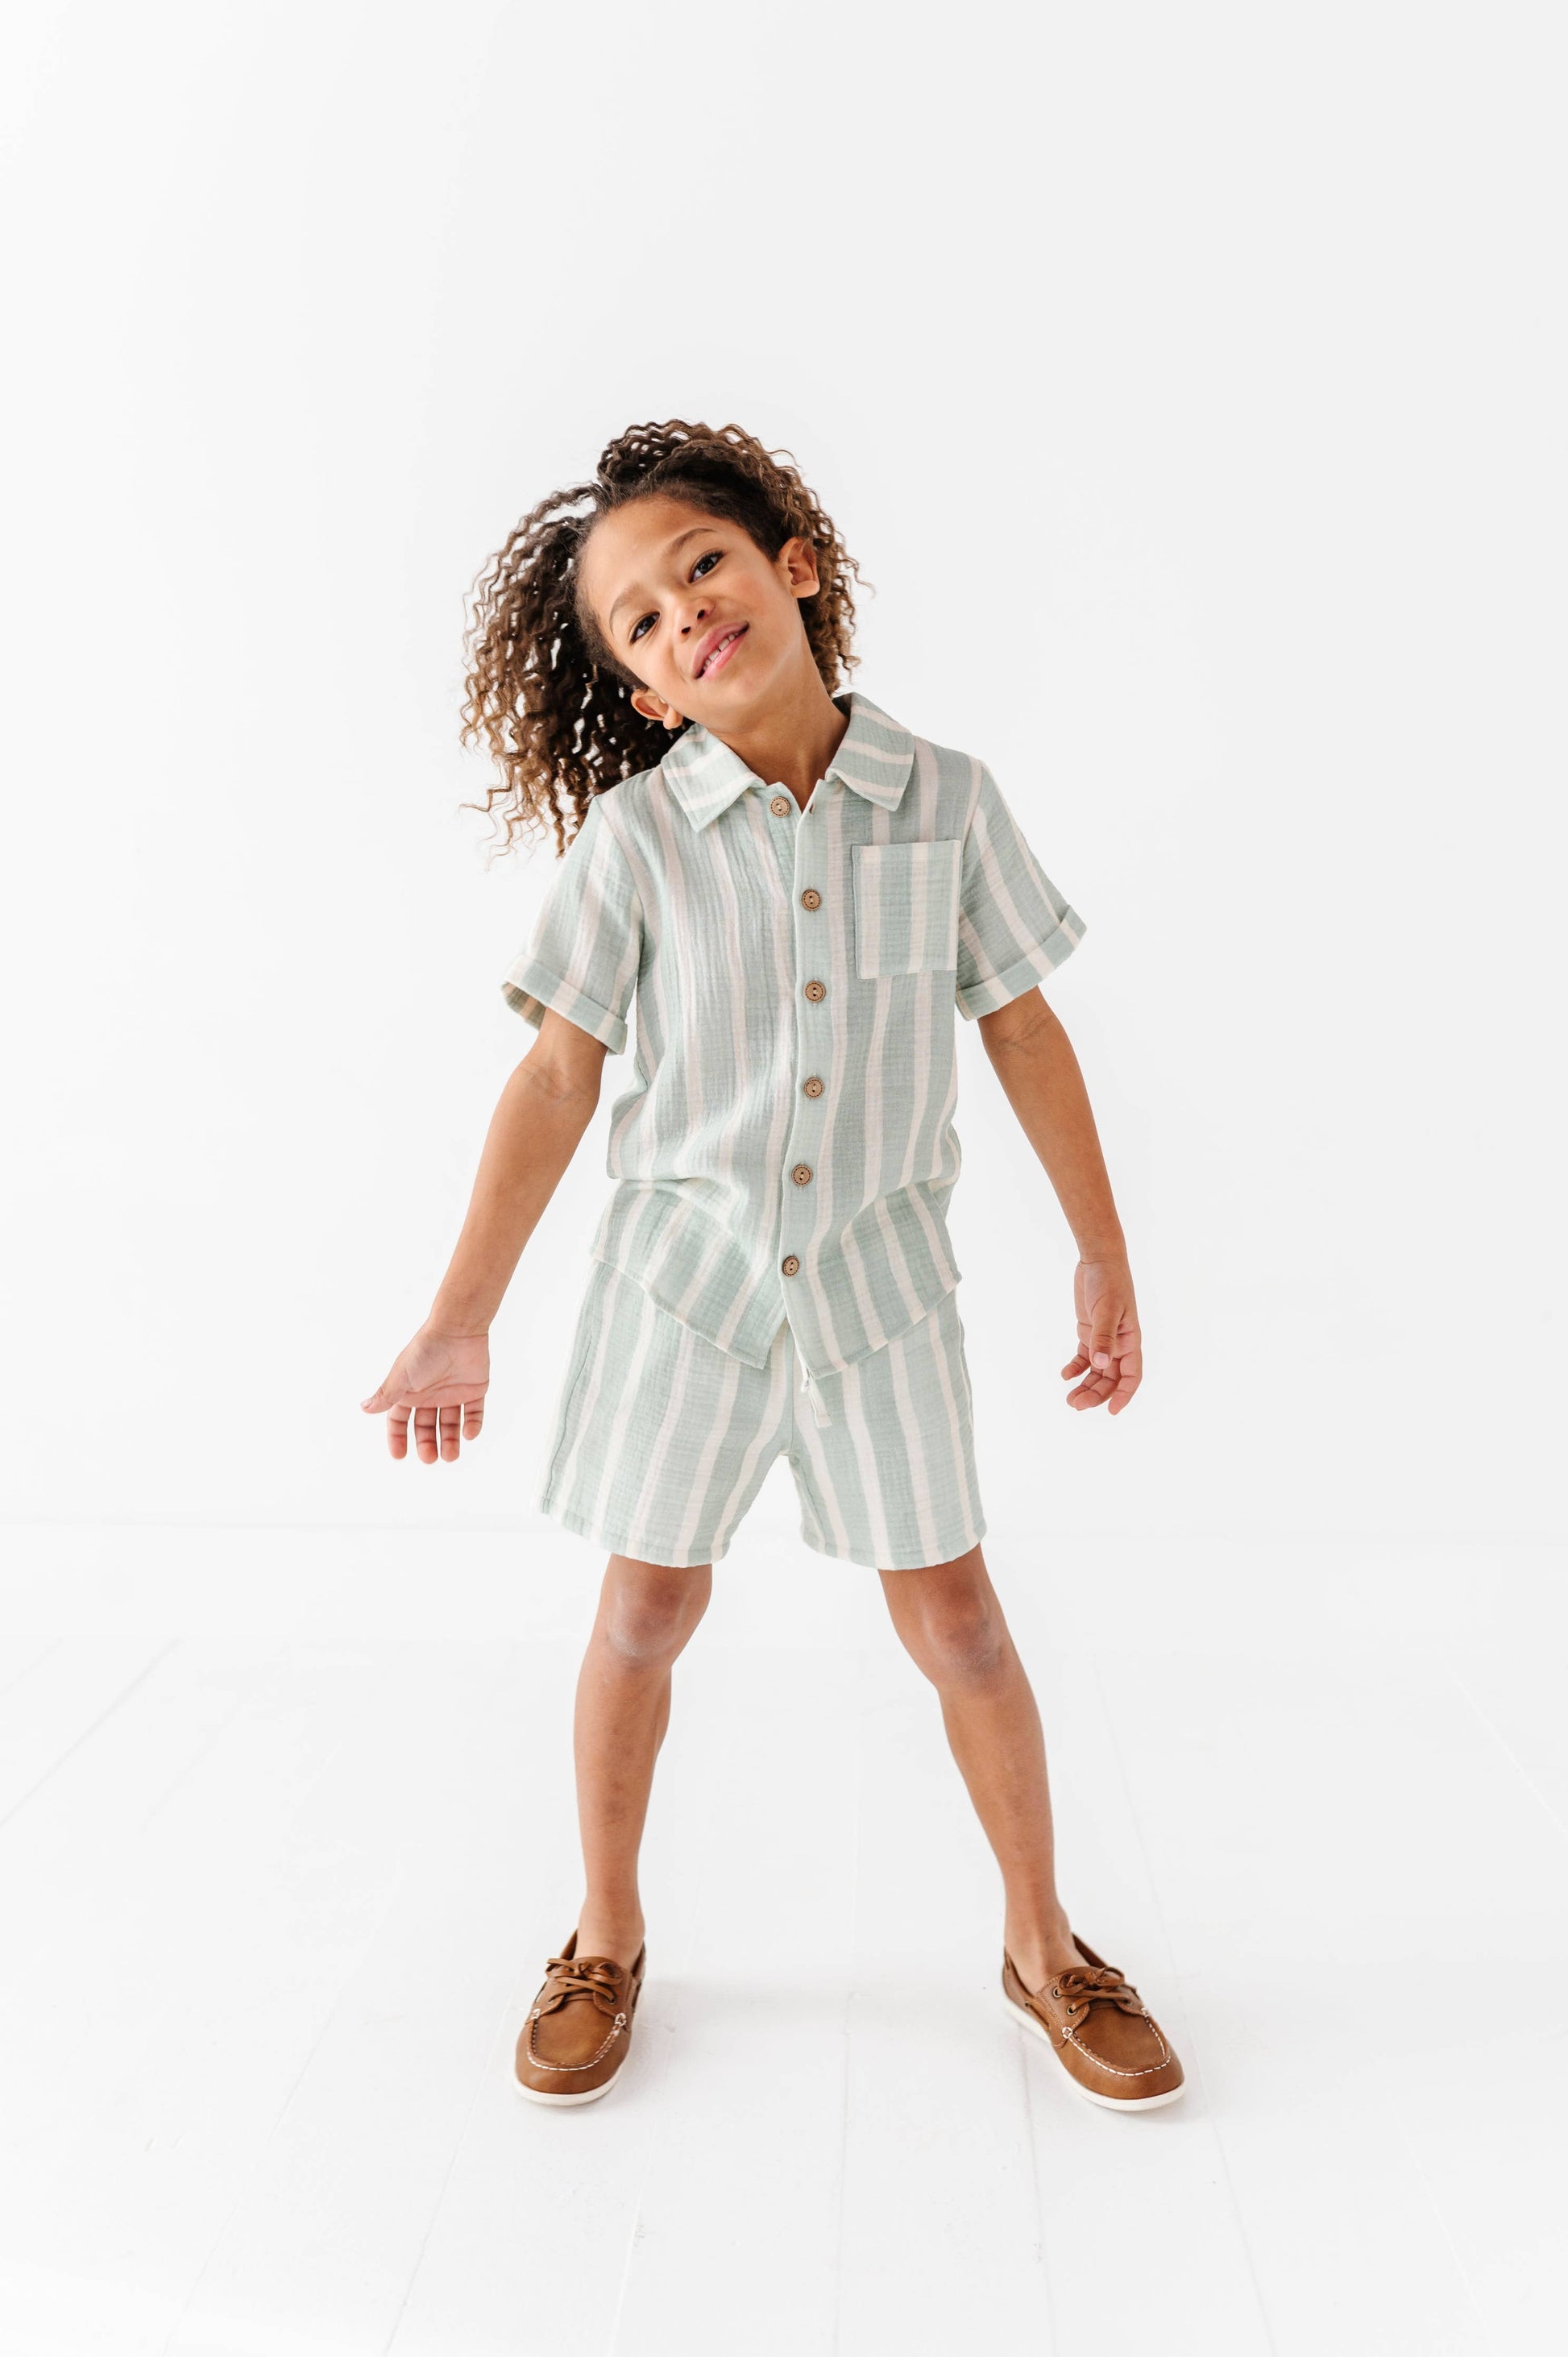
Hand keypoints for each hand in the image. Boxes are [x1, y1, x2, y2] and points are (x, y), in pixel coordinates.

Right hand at [360, 1327, 490, 1461]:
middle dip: (427, 1444)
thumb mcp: (402, 1375)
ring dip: (450, 1441)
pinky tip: (468, 1434)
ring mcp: (452, 1393)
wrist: (458, 1330)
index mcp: (409, 1392)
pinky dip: (472, 1426)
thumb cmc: (425, 1350)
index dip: (398, 1437)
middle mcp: (430, 1394)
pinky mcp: (474, 1390)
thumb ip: (386, 1395)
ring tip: (450, 1456)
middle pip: (426, 1427)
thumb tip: (363, 1408)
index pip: (399, 1420)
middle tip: (429, 1458)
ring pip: (450, 1424)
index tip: (399, 1456)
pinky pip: (474, 1413)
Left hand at [1061, 1257, 1141, 1414]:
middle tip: (1076, 1405)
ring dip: (1086, 1386)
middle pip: (1111, 1378)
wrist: (1099, 1260)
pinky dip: (1076, 1368)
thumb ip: (1103, 1337)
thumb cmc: (1109, 1282)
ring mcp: (1104, 1339)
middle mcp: (1119, 1344)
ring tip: (1070, 1399)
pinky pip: (1085, 1358)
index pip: (1132, 1375)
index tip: (1112, 1411)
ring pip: (1097, 1371)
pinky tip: (1065, 1375)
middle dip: (1097, 1394)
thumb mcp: (1106, 1309)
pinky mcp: (1090, 1332)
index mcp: (1130, 1340)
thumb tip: (1100, 1363)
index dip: (1124, 1395)